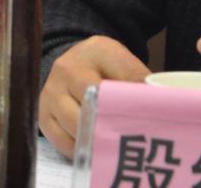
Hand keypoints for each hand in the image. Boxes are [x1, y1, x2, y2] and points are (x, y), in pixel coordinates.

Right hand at [38, 36, 149, 156]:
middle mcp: (66, 68)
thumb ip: (140, 81)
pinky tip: (93, 148)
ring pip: (76, 124)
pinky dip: (80, 149)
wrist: (72, 63)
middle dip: (113, 123)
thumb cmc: (105, 67)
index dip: (135, 103)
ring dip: (96, 139)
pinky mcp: (42, 112)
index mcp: (96, 51)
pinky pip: (61, 140)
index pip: (121, 80)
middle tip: (131, 139)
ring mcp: (51, 91)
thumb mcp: (125, 64)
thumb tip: (158, 107)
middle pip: (93, 103)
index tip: (149, 119)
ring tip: (114, 147)